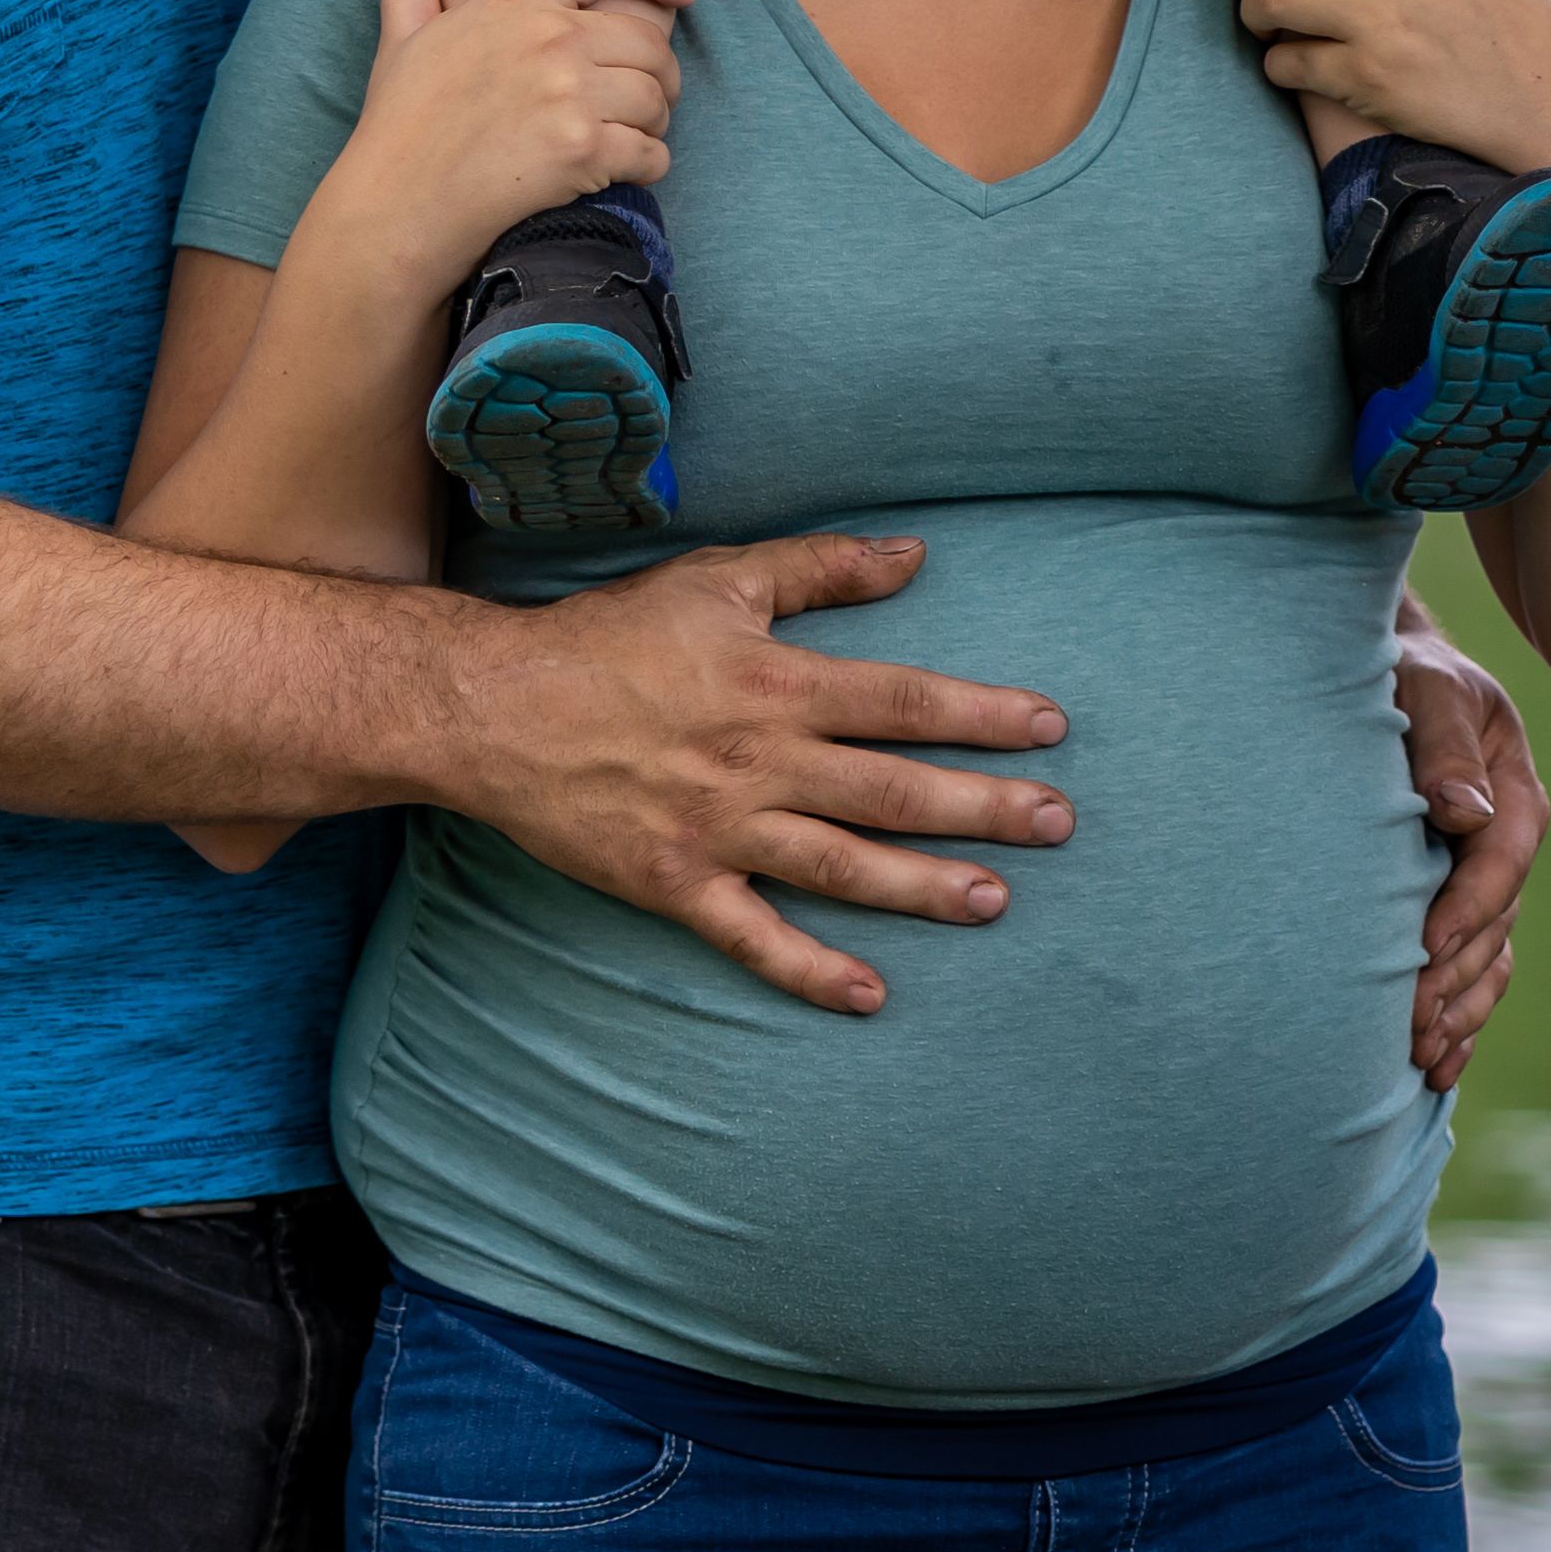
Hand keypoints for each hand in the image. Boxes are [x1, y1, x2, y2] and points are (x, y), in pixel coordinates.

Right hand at [310, 0, 686, 275]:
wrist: (395, 205)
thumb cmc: (400, 124)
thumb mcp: (401, 37)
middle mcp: (549, 36)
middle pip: (650, 39)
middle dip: (657, 73)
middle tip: (640, 99)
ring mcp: (569, 93)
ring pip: (658, 97)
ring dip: (654, 122)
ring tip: (625, 136)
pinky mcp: (583, 151)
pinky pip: (653, 153)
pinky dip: (648, 166)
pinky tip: (619, 173)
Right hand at [443, 530, 1070, 1015]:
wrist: (493, 707)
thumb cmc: (605, 637)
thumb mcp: (715, 579)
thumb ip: (818, 568)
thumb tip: (913, 556)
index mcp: (774, 685)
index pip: (903, 702)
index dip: (982, 715)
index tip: (1049, 728)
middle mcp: (759, 763)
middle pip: (894, 790)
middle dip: (984, 808)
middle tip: (1058, 823)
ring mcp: (720, 831)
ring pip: (843, 866)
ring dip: (924, 887)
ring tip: (995, 900)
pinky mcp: (676, 883)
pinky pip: (754, 937)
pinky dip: (811, 970)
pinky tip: (869, 995)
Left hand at [1396, 603, 1541, 1091]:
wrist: (1385, 674)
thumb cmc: (1403, 674)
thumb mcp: (1429, 689)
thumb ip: (1443, 744)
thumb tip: (1458, 809)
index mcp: (1511, 795)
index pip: (1497, 864)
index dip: (1464, 910)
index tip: (1423, 949)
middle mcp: (1504, 846)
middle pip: (1493, 928)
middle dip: (1454, 980)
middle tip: (1409, 1027)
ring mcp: (1483, 881)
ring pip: (1488, 962)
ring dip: (1458, 1013)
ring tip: (1420, 1059)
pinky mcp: (1456, 904)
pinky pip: (1473, 972)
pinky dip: (1458, 1018)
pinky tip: (1435, 1064)